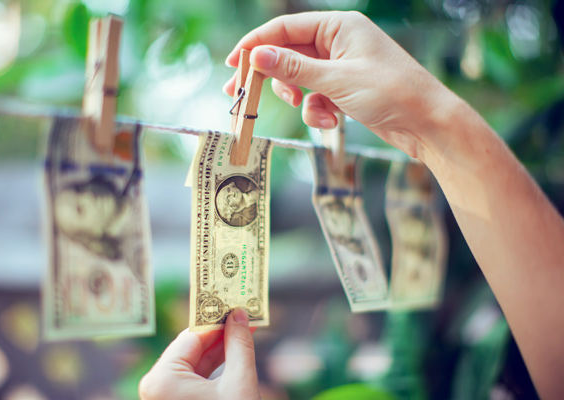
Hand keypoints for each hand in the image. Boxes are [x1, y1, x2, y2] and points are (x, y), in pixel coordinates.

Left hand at [139, 309, 259, 399]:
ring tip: (244, 330)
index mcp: (162, 379)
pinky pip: (192, 378)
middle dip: (219, 332)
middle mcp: (154, 386)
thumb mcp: (239, 384)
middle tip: (243, 314)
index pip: (192, 335)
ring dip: (219, 348)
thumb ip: (240, 345)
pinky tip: (234, 352)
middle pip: (191, 347)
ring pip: (193, 362)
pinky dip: (213, 366)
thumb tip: (240, 315)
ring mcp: (161, 397)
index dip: (218, 318)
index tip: (236, 303)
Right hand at [224, 11, 462, 160]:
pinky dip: (318, 111)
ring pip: (301, 79)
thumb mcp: (337, 81)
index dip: (256, 45)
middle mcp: (338, 42)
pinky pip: (317, 97)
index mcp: (339, 26)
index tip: (234, 64)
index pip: (286, 29)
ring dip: (300, 99)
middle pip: (289, 55)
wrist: (428, 124)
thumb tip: (256, 55)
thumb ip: (294, 68)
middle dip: (270, 77)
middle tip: (239, 95)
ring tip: (310, 111)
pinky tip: (332, 121)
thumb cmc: (391, 93)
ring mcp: (342, 67)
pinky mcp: (345, 90)